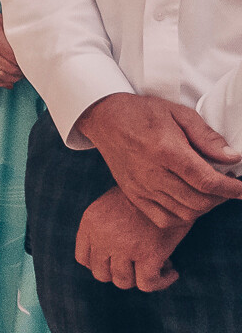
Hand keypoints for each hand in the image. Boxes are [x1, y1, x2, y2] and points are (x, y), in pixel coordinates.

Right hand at [0, 3, 23, 88]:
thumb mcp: (3, 22)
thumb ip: (14, 32)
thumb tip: (29, 39)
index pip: (14, 60)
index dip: (24, 65)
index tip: (30, 65)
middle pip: (8, 70)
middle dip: (19, 73)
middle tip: (26, 72)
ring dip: (10, 79)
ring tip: (18, 77)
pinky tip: (5, 84)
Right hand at [74, 93, 241, 228]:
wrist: (104, 118)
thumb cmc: (143, 113)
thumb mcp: (180, 114)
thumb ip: (207, 137)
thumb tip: (232, 157)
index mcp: (166, 151)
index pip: (207, 180)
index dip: (232, 189)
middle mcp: (152, 173)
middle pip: (199, 201)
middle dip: (222, 197)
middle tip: (228, 185)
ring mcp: (141, 187)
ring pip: (185, 213)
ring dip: (204, 206)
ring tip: (209, 192)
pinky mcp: (133, 194)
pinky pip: (164, 219)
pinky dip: (183, 216)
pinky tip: (188, 201)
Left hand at [75, 187, 188, 291]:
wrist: (173, 183)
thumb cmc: (148, 193)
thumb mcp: (113, 203)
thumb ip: (104, 225)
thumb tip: (110, 252)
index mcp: (91, 222)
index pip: (83, 258)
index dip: (102, 264)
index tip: (120, 260)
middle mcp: (102, 237)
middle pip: (102, 273)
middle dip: (121, 273)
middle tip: (140, 264)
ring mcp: (124, 247)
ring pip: (123, 281)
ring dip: (140, 278)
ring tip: (157, 265)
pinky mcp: (149, 254)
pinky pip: (148, 284)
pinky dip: (160, 282)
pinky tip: (172, 272)